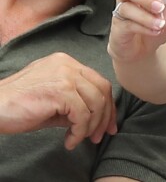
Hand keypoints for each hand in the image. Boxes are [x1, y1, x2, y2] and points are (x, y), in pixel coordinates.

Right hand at [0, 52, 116, 149]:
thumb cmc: (18, 105)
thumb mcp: (52, 99)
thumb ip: (73, 101)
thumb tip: (94, 118)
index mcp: (67, 63)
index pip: (98, 81)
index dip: (107, 104)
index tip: (107, 124)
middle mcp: (69, 65)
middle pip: (102, 89)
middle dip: (105, 115)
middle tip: (100, 135)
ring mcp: (66, 76)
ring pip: (96, 102)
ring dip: (91, 126)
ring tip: (79, 139)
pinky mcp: (61, 91)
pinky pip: (82, 115)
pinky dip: (79, 132)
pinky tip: (69, 141)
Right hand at [107, 0, 165, 63]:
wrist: (140, 51)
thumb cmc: (156, 26)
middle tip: (161, 5)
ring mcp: (122, 11)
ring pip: (127, 7)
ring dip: (146, 15)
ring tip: (161, 22)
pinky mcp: (118, 27)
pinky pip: (129, 24)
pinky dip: (144, 27)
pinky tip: (156, 31)